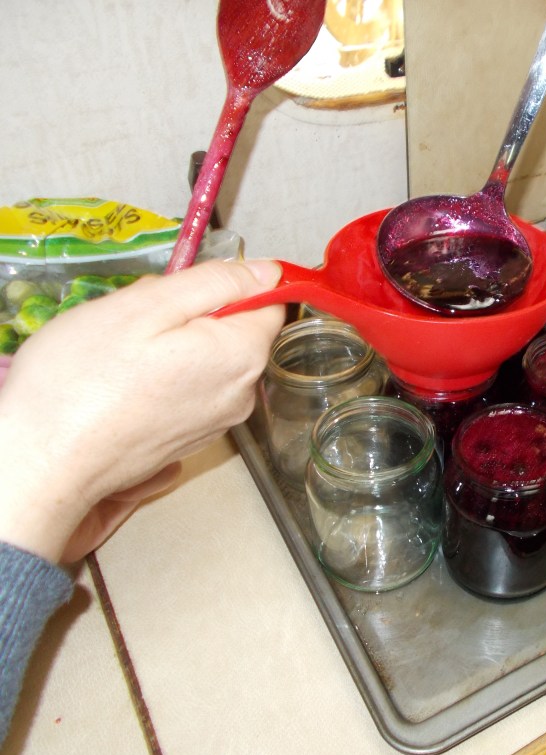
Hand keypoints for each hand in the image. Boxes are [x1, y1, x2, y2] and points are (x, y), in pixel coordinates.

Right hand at [0, 259, 284, 562]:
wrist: (45, 461)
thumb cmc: (84, 379)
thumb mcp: (147, 305)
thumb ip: (215, 283)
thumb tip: (268, 272)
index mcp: (241, 355)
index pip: (270, 304)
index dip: (235, 284)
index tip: (187, 285)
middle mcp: (242, 393)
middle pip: (238, 332)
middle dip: (197, 316)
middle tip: (140, 320)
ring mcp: (217, 422)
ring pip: (212, 360)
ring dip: (178, 346)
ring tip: (126, 354)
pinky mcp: (191, 439)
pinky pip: (193, 390)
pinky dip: (167, 378)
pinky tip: (126, 382)